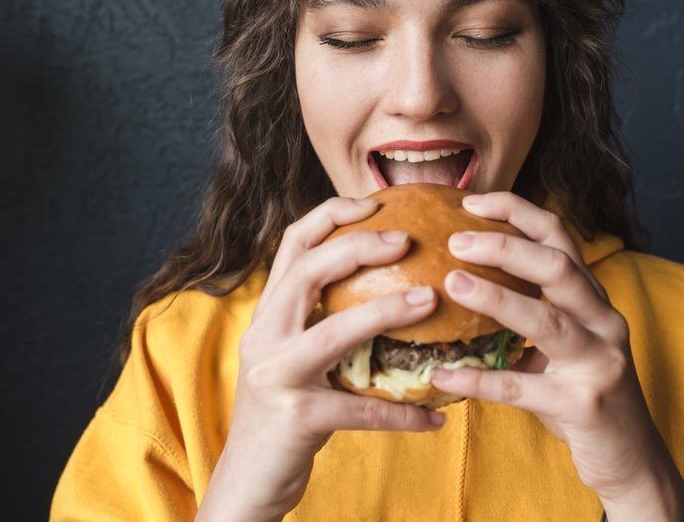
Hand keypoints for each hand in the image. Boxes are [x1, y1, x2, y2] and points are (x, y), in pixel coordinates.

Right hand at [197, 197, 444, 521]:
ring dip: (387, 311)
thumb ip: (321, 323)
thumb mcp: (292, 358)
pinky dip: (403, 412)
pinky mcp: (297, 418)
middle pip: (307, 272)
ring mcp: (276, 377)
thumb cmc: (283, 414)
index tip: (372, 202)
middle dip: (358, 247)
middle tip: (407, 239)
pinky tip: (436, 415)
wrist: (247, 481)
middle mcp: (264, 337)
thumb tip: (388, 291)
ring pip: (335, 332)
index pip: (291, 246)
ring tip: (431, 298)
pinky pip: (362, 411)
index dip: (329, 215)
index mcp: (267, 316)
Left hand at [429, 192, 683, 521]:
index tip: (471, 202)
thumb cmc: (582, 394)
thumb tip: (459, 283)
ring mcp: (600, 362)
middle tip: (455, 240)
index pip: (559, 237)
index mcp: (593, 299)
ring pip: (548, 320)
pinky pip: (524, 389)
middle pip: (558, 267)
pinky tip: (443, 376)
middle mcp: (604, 321)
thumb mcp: (562, 345)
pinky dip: (480, 381)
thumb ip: (529, 312)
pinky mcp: (586, 405)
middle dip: (506, 246)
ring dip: (496, 298)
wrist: (631, 460)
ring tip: (452, 283)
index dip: (517, 212)